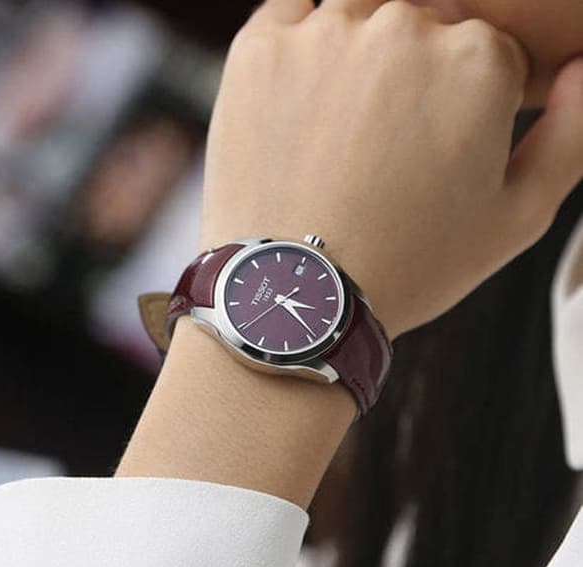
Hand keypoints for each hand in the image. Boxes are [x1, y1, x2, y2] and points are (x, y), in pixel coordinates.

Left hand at [200, 0, 582, 338]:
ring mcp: (325, 34)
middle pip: (426, 27)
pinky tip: (304, 99)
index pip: (489, 51)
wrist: (298, 296)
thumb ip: (571, 136)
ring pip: (360, 14)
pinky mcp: (259, 51)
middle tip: (386, 149)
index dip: (468, 104)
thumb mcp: (516, 220)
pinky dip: (300, 43)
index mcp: (478, 60)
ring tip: (343, 135)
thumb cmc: (406, 266)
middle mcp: (404, 27)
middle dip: (417, 79)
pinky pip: (290, 13)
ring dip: (360, 60)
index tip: (439, 151)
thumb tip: (581, 71)